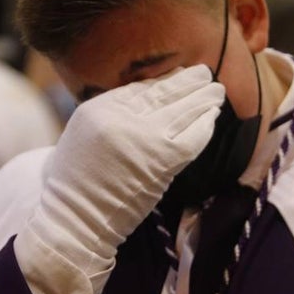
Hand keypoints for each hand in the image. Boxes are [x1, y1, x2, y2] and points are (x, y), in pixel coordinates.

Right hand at [19, 65, 223, 279]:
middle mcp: (120, 117)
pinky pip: (192, 137)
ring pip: (182, 111)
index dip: (165, 79)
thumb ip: (112, 115)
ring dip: (204, 100)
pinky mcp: (161, 160)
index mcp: (99, 107)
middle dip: (189, 82)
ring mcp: (142, 137)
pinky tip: (213, 118)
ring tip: (217, 93)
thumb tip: (151, 97)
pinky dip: (205, 126)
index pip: (140, 87)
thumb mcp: (84, 134)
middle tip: (206, 74)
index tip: (181, 74)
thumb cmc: (78, 183)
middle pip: (164, 93)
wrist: (76, 219)